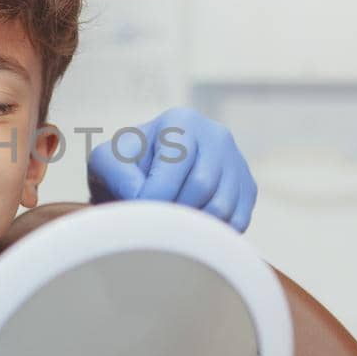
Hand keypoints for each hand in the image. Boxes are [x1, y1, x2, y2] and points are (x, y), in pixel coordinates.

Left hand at [87, 106, 256, 230]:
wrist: (148, 173)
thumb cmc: (127, 167)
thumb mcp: (108, 161)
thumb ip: (117, 174)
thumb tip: (143, 198)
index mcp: (182, 121)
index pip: (177, 163)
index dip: (155, 196)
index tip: (137, 214)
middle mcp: (216, 136)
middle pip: (202, 185)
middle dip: (173, 212)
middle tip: (152, 226)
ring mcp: (236, 162)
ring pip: (222, 207)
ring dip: (192, 226)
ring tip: (168, 229)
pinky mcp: (247, 189)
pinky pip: (237, 222)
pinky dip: (211, 234)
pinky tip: (188, 231)